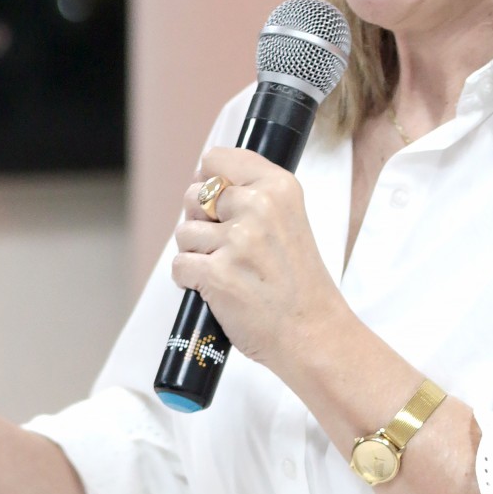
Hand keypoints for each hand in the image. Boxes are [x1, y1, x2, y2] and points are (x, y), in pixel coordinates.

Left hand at [172, 147, 343, 376]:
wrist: (313, 333)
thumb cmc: (298, 283)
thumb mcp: (289, 221)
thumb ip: (253, 196)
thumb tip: (202, 183)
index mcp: (278, 187)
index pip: (216, 160)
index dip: (207, 182)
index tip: (216, 205)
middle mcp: (258, 207)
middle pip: (193, 196)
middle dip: (200, 222)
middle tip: (227, 248)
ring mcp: (237, 241)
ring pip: (183, 233)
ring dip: (196, 254)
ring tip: (227, 272)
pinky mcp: (217, 274)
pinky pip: (179, 266)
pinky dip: (190, 281)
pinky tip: (217, 290)